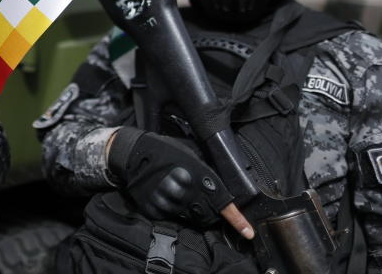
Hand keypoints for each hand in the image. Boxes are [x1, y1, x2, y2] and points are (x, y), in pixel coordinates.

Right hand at [107, 128, 253, 237]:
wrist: (133, 154)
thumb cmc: (164, 150)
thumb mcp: (190, 153)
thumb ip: (206, 171)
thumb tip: (221, 186)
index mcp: (196, 176)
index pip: (222, 203)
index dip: (236, 219)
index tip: (247, 232)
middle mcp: (184, 191)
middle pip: (207, 215)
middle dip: (208, 212)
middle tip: (198, 200)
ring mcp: (169, 202)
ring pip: (189, 217)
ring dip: (188, 210)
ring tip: (176, 193)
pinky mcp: (155, 209)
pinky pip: (171, 216)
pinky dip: (171, 210)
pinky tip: (164, 196)